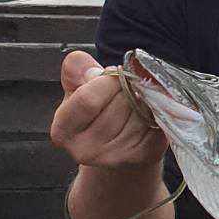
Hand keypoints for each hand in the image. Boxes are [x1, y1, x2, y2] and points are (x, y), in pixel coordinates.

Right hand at [49, 50, 166, 171]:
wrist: (115, 152)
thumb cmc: (96, 113)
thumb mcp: (78, 90)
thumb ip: (76, 73)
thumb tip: (78, 60)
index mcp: (63, 131)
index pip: (88, 99)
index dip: (107, 81)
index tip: (113, 75)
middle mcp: (85, 151)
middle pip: (119, 102)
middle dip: (127, 88)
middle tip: (125, 91)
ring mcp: (114, 158)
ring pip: (140, 110)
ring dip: (142, 99)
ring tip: (134, 104)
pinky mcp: (142, 158)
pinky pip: (156, 121)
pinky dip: (156, 112)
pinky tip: (146, 116)